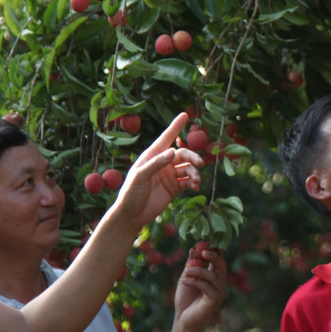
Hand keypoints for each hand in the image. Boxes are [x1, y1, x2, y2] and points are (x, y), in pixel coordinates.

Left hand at [112, 113, 203, 227]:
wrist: (131, 216)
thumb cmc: (130, 194)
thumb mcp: (140, 177)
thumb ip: (156, 164)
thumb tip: (173, 152)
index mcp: (151, 156)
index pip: (166, 138)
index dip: (175, 127)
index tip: (185, 115)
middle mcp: (161, 163)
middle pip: (182, 154)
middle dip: (192, 157)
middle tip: (199, 164)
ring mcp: (168, 175)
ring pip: (187, 168)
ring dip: (194, 173)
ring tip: (195, 181)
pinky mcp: (173, 188)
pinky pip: (187, 181)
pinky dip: (193, 182)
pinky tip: (195, 187)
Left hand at [175, 243, 226, 331]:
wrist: (182, 319)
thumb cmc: (185, 299)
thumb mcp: (186, 278)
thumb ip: (191, 265)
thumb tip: (194, 248)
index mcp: (213, 276)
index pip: (218, 260)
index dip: (214, 250)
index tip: (205, 242)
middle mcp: (219, 283)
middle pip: (221, 265)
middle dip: (213, 256)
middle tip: (203, 251)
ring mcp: (219, 292)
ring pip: (213, 275)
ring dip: (199, 271)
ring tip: (187, 271)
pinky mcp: (215, 300)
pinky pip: (208, 286)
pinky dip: (196, 281)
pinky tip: (186, 281)